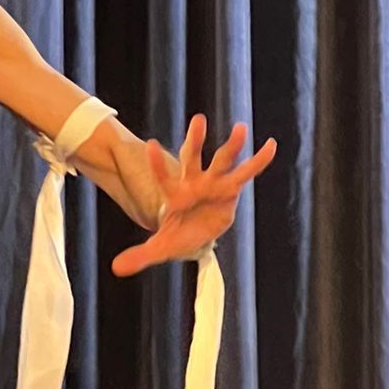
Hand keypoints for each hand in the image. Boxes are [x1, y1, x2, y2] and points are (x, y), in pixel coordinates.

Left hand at [110, 114, 276, 276]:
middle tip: (198, 119)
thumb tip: (116, 269)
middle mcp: (194, 182)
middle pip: (193, 157)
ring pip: (223, 160)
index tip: (152, 146)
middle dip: (196, 140)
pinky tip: (271, 145)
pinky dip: (259, 160)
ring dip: (233, 145)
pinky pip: (247, 173)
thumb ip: (141, 254)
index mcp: (174, 193)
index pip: (164, 177)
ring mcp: (214, 182)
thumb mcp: (160, 247)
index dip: (159, 164)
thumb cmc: (177, 236)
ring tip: (241, 127)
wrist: (196, 236)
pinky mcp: (231, 188)